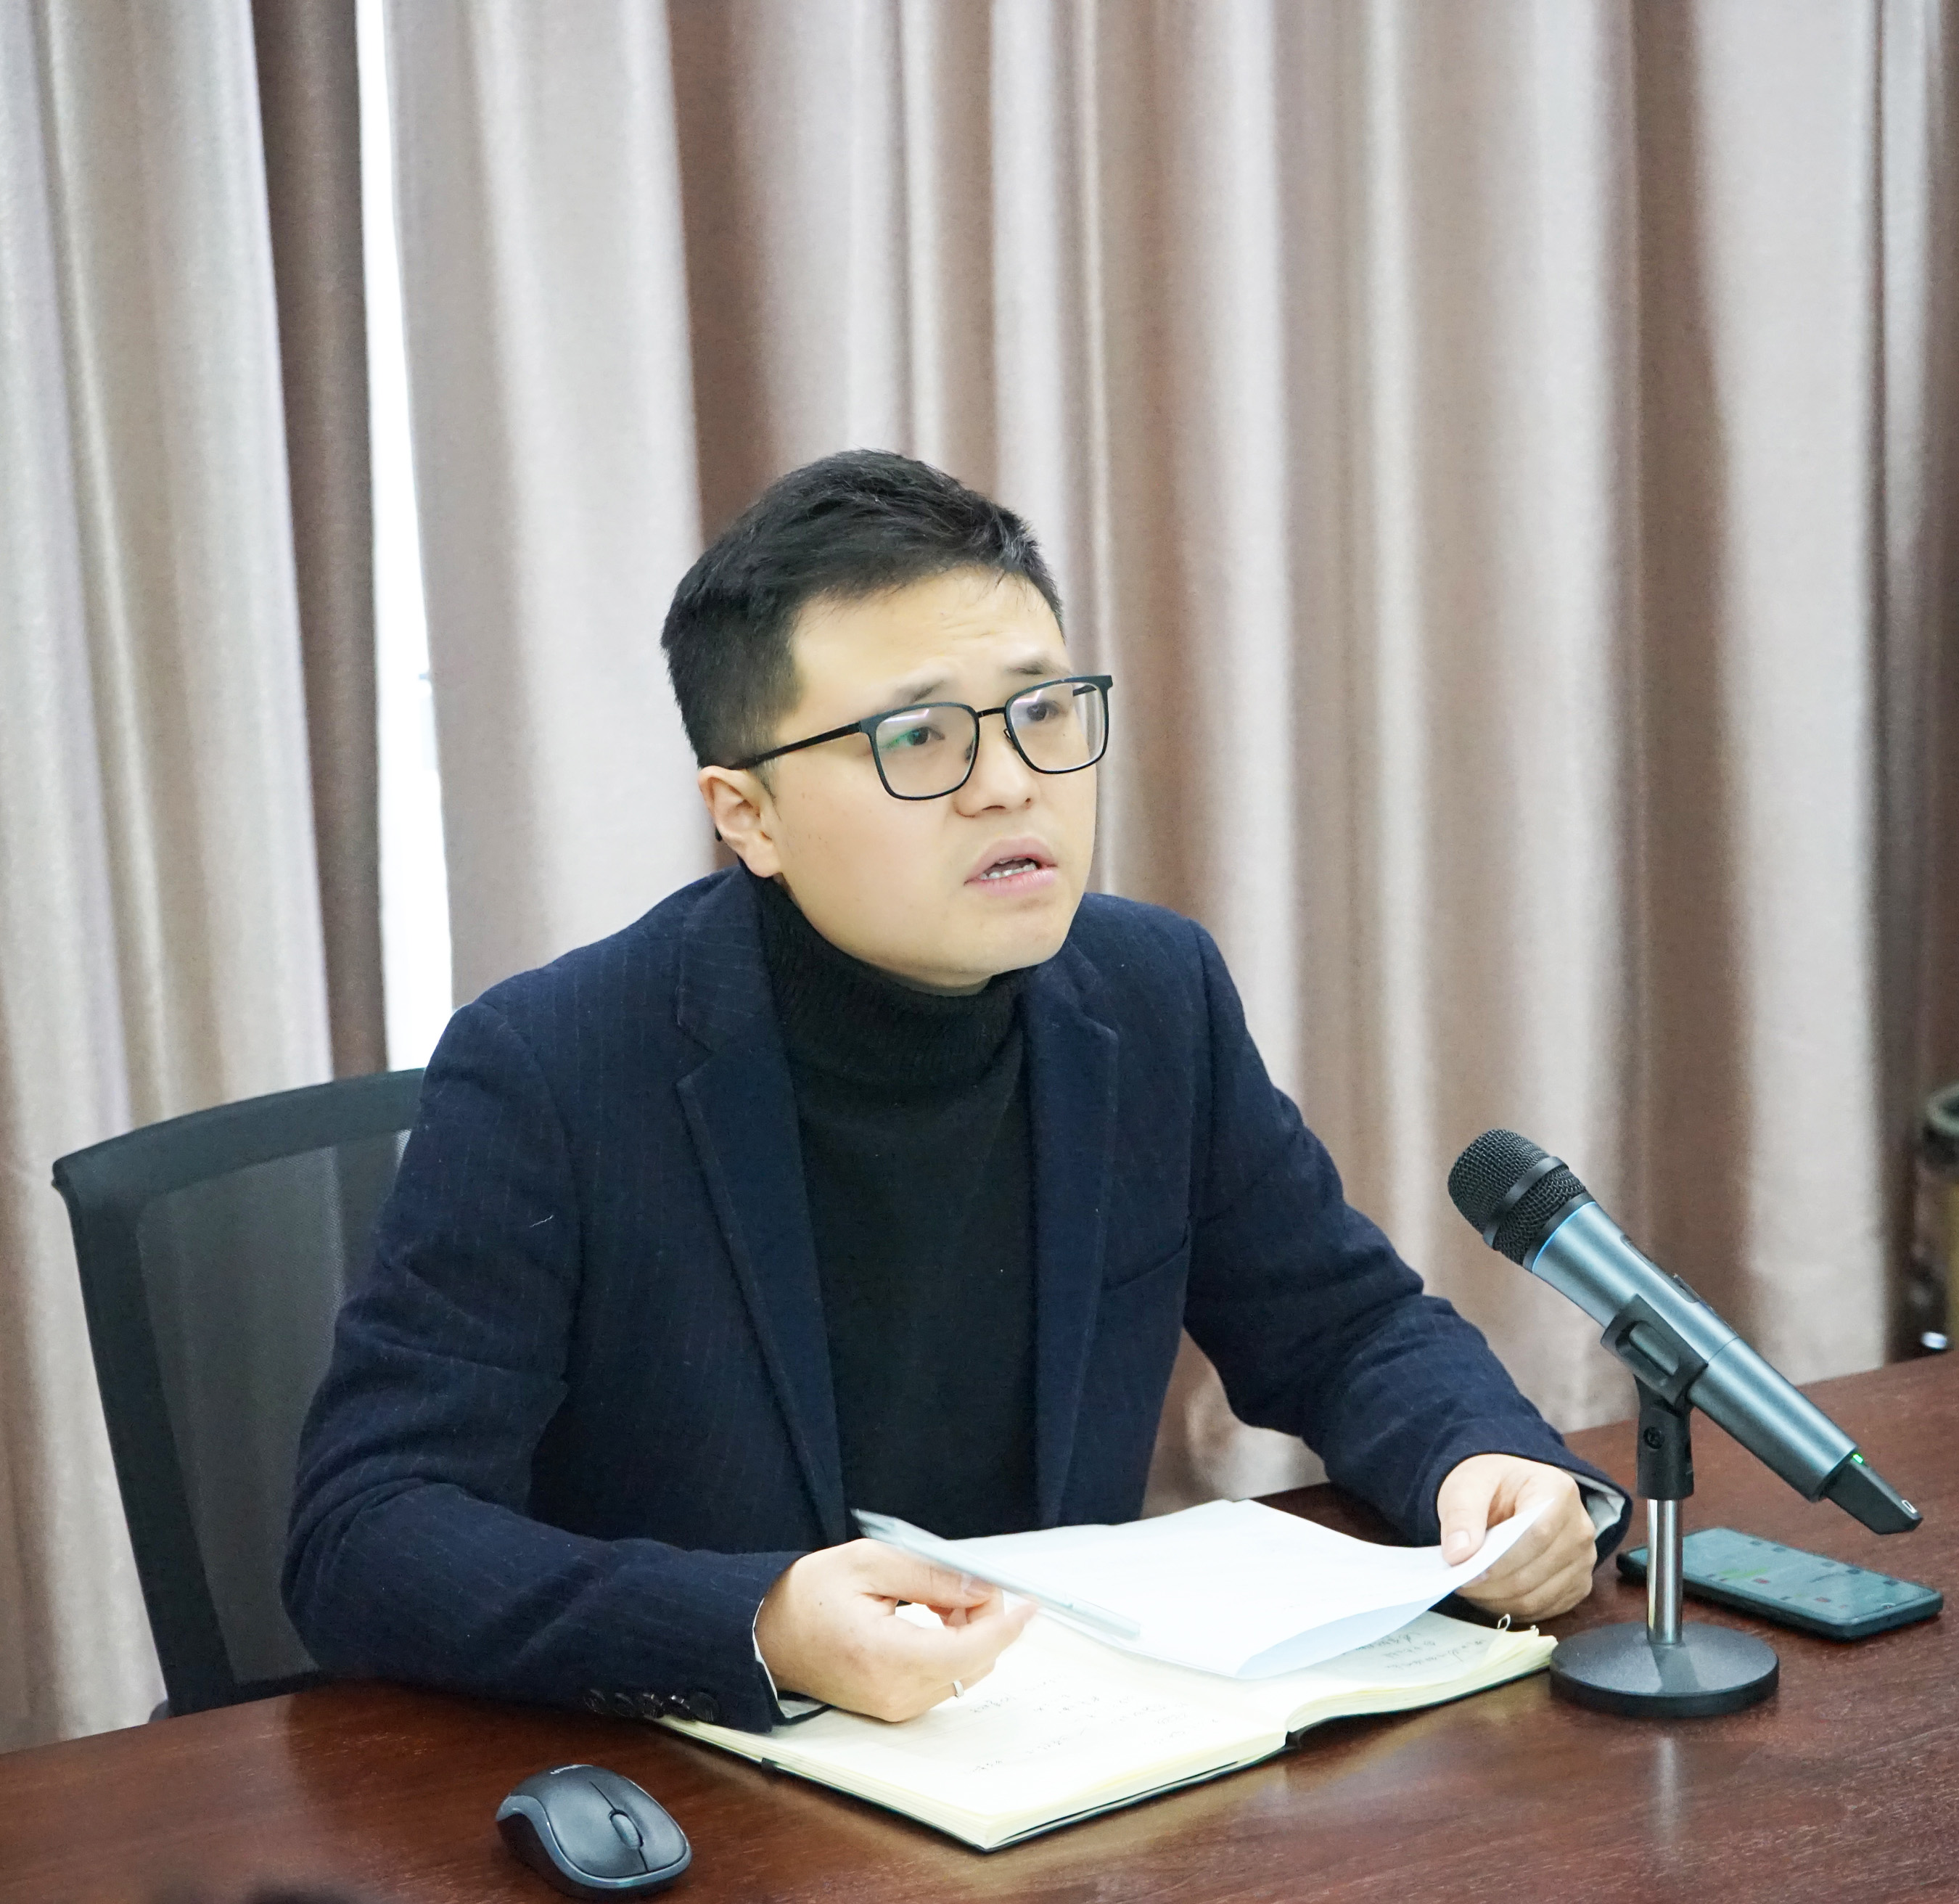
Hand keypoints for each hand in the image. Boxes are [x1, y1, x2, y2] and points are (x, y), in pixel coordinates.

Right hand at [754, 1540, 1036, 1722]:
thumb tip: (980, 1588)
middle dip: (985, 1620)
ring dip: (970, 1634)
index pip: (969, 1649)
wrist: (767, 1634)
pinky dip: (953, 1649)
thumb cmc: (809, 1595)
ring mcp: (894, 1707)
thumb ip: (931, 1576)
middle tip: (966, 1582)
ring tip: (939, 1598)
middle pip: (973, 1662)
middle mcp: (895, 1693)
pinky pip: (944, 1681)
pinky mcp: (893, 1708)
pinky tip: (931, 1620)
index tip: (1028, 1603)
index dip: (1005, 1624)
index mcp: (885, 1655)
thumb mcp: (870, 1564)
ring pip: (963, 1673)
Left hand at [1437, 1455, 1598, 1620]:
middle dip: (1493, 1583)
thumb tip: (1458, 1556)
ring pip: (1538, 1596)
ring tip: (1470, 1587)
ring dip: (1498, 1600)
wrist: (1508, 1493)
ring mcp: (1583, 1560)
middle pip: (1536, 1570)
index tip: (1466, 1570)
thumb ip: (1461, 1515)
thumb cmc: (1490, 1486)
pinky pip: (1544, 1609)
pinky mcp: (1578, 1585)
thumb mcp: (1466, 1485)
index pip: (1537, 1533)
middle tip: (1458, 1582)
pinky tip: (1489, 1594)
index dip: (1500, 1559)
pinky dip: (1512, 1608)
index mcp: (1558, 1491)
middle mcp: (1580, 1528)